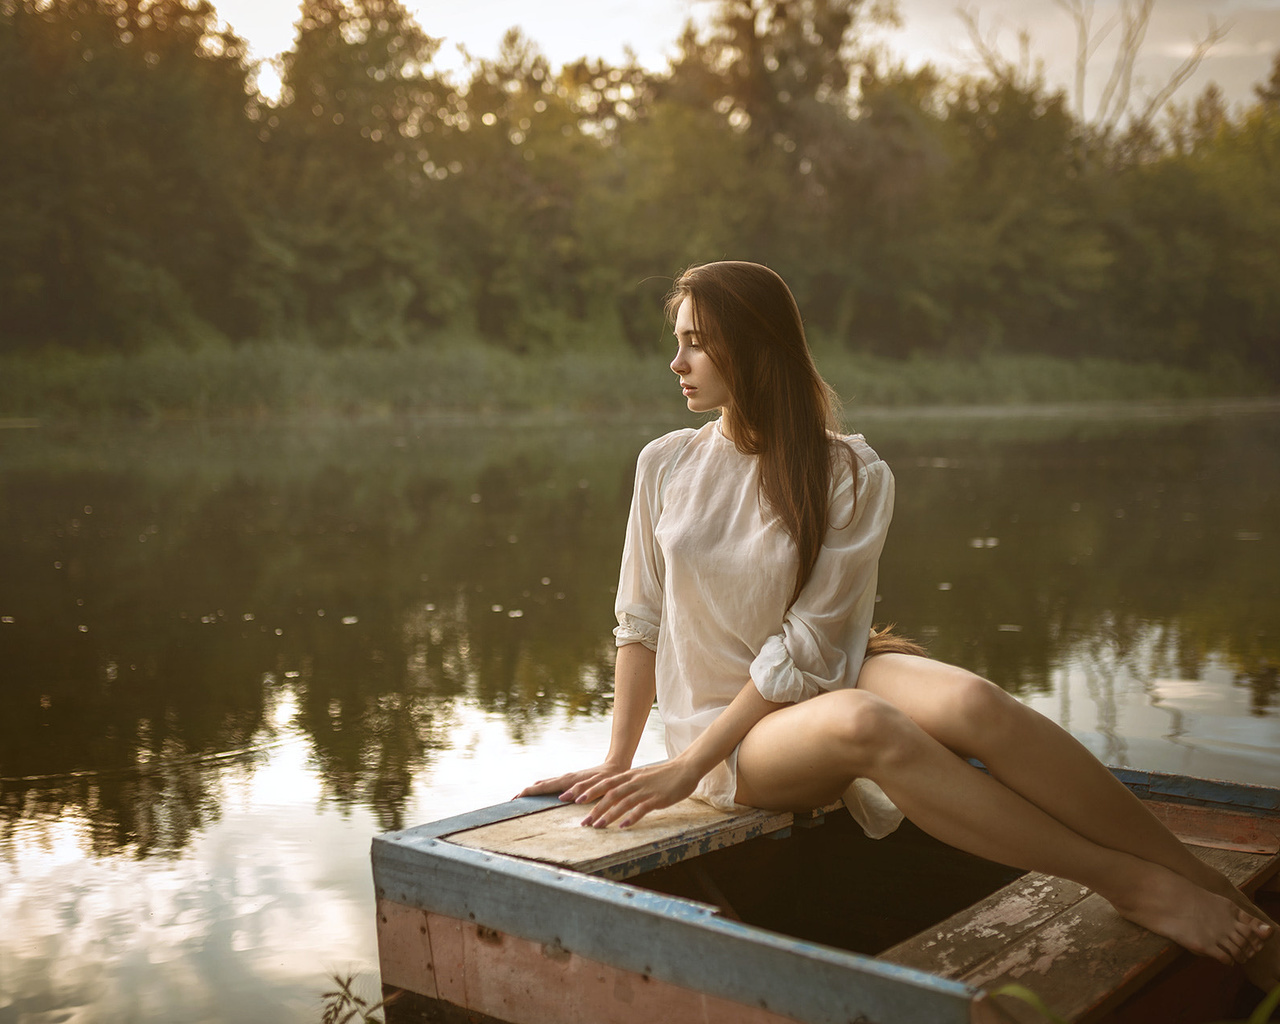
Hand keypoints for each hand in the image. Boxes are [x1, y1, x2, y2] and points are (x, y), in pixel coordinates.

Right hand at [516, 761, 630, 800]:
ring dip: (533, 791)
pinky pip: (552, 785)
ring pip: (546, 784)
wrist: (615, 768)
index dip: (528, 792)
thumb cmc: (607, 779)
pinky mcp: (571, 781)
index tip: (515, 798)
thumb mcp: (596, 786)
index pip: (543, 787)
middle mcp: (565, 779)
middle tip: (512, 802)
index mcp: (567, 781)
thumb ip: (581, 791)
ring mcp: (567, 779)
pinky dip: (543, 789)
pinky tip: (541, 794)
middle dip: (526, 792)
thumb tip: (563, 797)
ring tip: (522, 799)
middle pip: (540, 784)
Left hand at [574, 758, 701, 828]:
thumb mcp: (643, 776)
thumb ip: (630, 783)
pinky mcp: (657, 798)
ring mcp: (645, 790)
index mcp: (630, 776)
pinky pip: (641, 809)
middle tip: (583, 821)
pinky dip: (630, 817)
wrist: (685, 769)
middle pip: (610, 794)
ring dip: (609, 815)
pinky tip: (623, 826)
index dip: (590, 791)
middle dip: (595, 808)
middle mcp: (635, 782)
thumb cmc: (664, 775)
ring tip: (598, 826)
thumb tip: (616, 793)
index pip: (606, 783)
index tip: (576, 800)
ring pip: (622, 802)